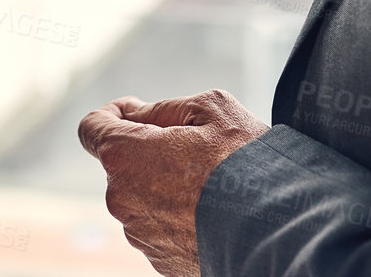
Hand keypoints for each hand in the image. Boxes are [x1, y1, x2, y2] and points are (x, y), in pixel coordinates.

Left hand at [78, 89, 269, 276]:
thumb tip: (135, 115)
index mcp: (124, 156)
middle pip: (122, 163)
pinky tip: (212, 213)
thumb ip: (161, 108)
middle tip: (193, 148)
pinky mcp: (161, 262)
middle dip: (147, 150)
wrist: (279, 229)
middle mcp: (121, 199)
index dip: (112, 114)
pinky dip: (178, 216)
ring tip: (211, 185)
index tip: (135, 112)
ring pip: (143, 197)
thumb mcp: (210, 108)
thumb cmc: (245, 163)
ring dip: (164, 185)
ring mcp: (140, 235)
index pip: (91, 128)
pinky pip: (161, 227)